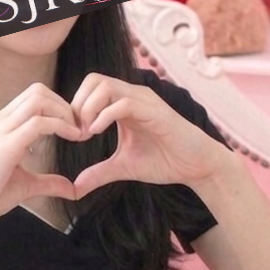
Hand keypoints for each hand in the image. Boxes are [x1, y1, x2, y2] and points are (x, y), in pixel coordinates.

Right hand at [0, 82, 80, 230]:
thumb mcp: (25, 186)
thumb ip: (48, 182)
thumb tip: (71, 188)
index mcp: (1, 126)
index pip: (34, 98)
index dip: (59, 108)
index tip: (75, 130)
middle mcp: (0, 122)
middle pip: (38, 91)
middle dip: (65, 105)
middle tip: (81, 129)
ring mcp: (1, 131)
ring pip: (39, 99)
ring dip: (65, 113)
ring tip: (78, 133)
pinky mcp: (6, 145)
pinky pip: (38, 122)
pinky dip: (61, 125)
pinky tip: (73, 138)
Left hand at [68, 73, 226, 198]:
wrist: (196, 166)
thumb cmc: (164, 161)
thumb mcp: (123, 167)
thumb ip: (98, 173)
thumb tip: (74, 189)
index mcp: (123, 104)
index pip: (90, 88)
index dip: (75, 108)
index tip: (72, 135)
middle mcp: (133, 96)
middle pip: (93, 80)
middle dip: (77, 105)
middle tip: (76, 133)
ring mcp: (144, 101)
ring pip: (105, 86)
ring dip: (88, 109)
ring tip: (86, 134)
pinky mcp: (155, 111)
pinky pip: (124, 103)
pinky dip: (104, 116)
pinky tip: (96, 133)